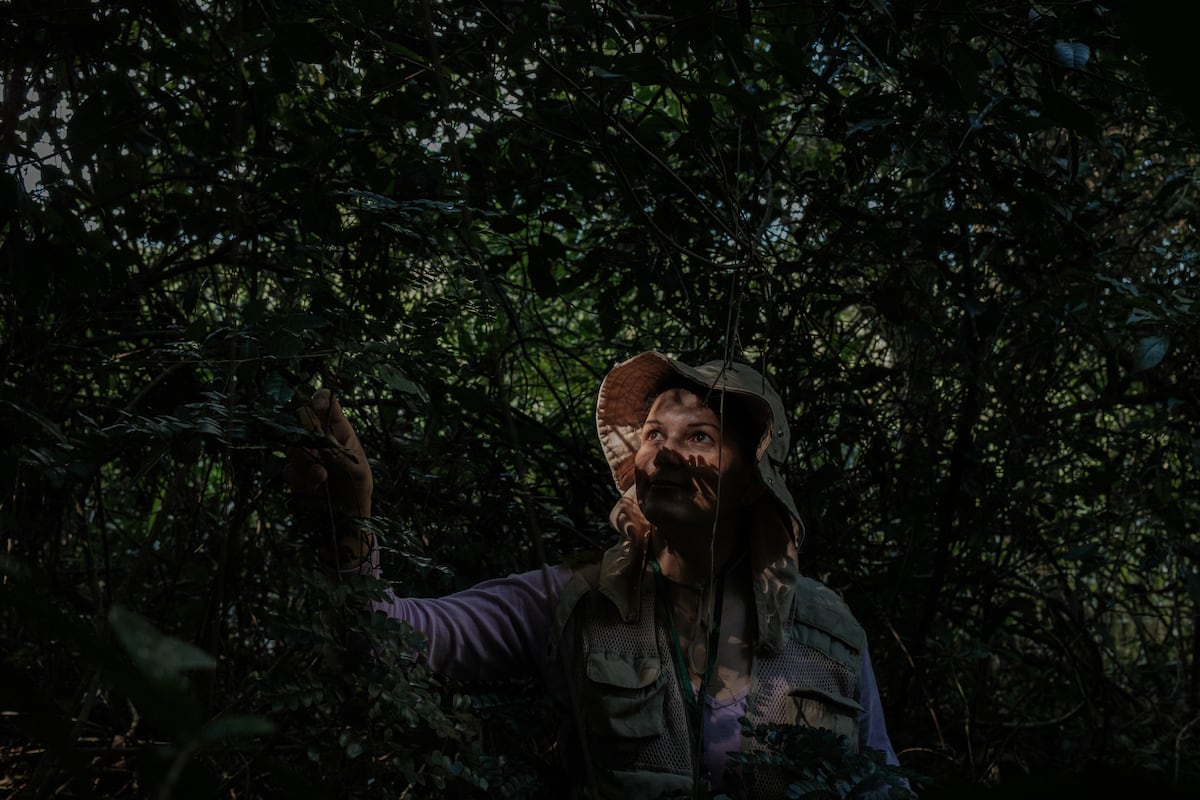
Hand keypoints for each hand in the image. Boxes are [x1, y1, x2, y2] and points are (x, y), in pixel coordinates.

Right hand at [284, 389, 373, 565]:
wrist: (345, 522)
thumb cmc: (358, 491)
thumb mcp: (359, 471)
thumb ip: (342, 452)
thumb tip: (323, 436)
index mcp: (340, 432)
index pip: (326, 404)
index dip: (320, 400)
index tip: (319, 405)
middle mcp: (320, 439)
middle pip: (302, 419)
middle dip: (307, 430)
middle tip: (317, 447)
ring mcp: (305, 455)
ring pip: (293, 445)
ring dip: (305, 460)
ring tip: (322, 478)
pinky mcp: (295, 474)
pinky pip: (288, 469)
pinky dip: (300, 478)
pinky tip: (315, 488)